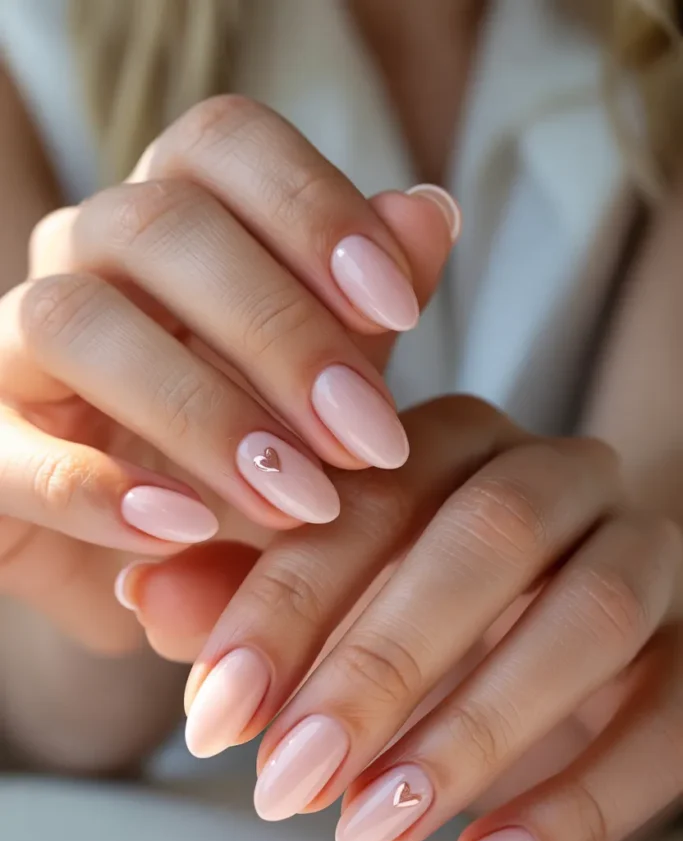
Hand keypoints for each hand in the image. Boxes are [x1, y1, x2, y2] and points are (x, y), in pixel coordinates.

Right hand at [0, 95, 454, 649]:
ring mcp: (18, 346)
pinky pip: (13, 450)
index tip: (397, 306)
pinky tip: (185, 527)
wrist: (155, 549)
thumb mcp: (320, 382)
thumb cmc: (245, 447)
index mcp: (175, 216)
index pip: (222, 142)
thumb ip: (365, 307)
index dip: (310, 206)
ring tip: (296, 497)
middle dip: (277, 331)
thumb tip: (429, 212)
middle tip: (365, 438)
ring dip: (203, 411)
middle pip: (157, 225)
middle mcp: (86, 257)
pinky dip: (100, 490)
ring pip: (78, 320)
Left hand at [126, 396, 682, 840]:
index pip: (371, 496)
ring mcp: (644, 553)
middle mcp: (560, 474)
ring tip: (373, 827)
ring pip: (584, 620)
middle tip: (290, 782)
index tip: (215, 713)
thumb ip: (241, 580)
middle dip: (379, 667)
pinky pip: (668, 717)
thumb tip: (149, 589)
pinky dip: (580, 800)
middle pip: (485, 541)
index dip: (287, 603)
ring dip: (474, 732)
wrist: (557, 602)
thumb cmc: (418, 590)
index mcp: (457, 437)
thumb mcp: (326, 583)